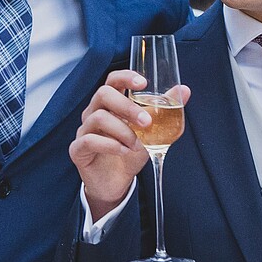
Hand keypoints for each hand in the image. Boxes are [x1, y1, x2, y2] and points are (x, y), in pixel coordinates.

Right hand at [70, 71, 191, 212]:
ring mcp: (84, 130)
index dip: (125, 77)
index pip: (112, 80)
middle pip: (103, 94)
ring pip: (98, 117)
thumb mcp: (151, 132)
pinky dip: (110, 145)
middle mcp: (94, 112)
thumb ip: (164, 111)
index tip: (142, 83)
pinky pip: (89, 140)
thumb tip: (184, 90)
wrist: (117, 184)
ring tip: (136, 144)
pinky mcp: (78, 150)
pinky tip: (123, 151)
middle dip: (127, 106)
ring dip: (123, 130)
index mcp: (111, 104)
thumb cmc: (131, 152)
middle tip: (146, 121)